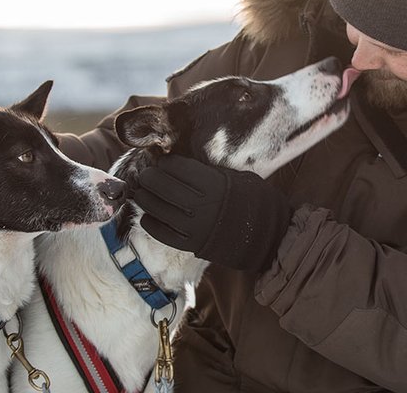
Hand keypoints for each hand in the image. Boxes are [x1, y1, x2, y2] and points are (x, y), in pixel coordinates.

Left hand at [133, 155, 292, 271]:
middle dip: (149, 178)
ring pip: (159, 209)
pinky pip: (164, 233)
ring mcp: (196, 226)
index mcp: (214, 184)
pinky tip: (146, 217)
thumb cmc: (252, 201)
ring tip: (140, 192)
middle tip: (145, 175)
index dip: (166, 162)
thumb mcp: (236, 177)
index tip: (161, 161)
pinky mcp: (193, 244)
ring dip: (145, 199)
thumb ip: (210, 172)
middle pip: (163, 186)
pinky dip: (151, 224)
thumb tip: (183, 162)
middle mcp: (202, 204)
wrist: (266, 235)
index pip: (178, 167)